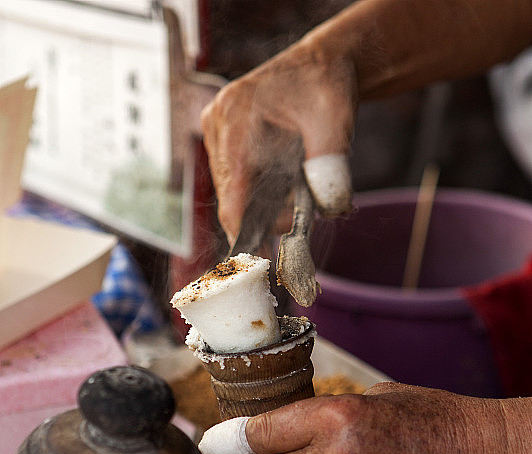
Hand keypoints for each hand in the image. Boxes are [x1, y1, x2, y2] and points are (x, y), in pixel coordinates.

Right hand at [200, 32, 354, 244]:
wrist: (320, 63)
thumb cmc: (326, 84)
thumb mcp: (335, 122)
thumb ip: (330, 165)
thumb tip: (331, 208)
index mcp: (237, 116)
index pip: (231, 187)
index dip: (244, 228)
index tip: (258, 256)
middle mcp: (219, 123)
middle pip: (230, 195)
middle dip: (262, 217)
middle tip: (297, 223)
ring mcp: (216, 131)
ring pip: (231, 192)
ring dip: (261, 207)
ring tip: (294, 205)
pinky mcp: (222, 140)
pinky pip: (234, 181)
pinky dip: (257, 195)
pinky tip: (280, 194)